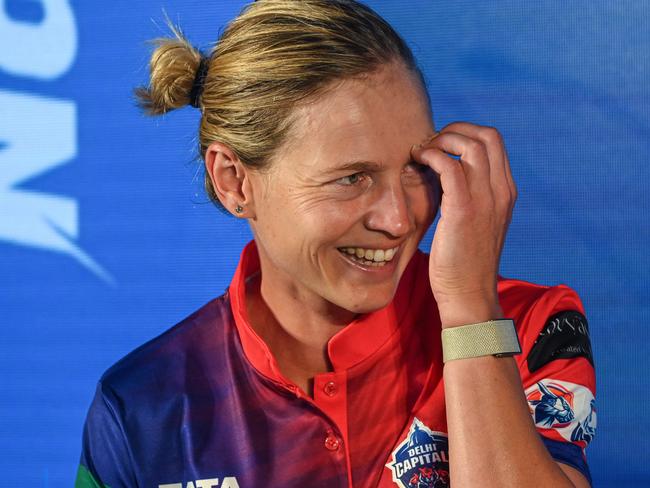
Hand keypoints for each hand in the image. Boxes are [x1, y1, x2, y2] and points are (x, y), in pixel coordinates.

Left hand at [411, 122, 516, 327]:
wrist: (469, 296)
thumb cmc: (464, 263)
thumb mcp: (475, 223)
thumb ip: (470, 196)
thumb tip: (445, 174)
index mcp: (505, 192)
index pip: (493, 142)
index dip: (464, 134)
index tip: (440, 145)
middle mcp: (501, 191)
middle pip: (487, 135)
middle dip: (454, 130)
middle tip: (430, 144)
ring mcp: (486, 199)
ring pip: (470, 145)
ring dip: (441, 140)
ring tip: (421, 153)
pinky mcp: (464, 210)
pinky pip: (450, 166)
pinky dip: (432, 156)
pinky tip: (418, 163)